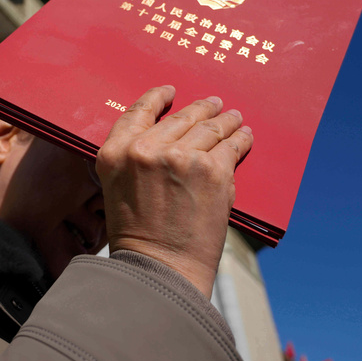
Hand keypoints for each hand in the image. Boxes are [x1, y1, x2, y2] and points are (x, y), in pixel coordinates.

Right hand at [95, 86, 252, 294]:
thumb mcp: (118, 188)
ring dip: (226, 120)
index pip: (139, 111)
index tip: (172, 92)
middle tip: (215, 104)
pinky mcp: (213, 170)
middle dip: (202, 108)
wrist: (160, 268)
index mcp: (116, 153)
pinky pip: (232, 146)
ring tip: (235, 117)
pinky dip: (241, 139)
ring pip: (210, 128)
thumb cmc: (138, 237)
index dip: (158, 98)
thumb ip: (135, 160)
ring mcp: (182, 157)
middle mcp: (146, 149)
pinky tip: (245, 136)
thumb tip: (169, 139)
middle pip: (181, 117)